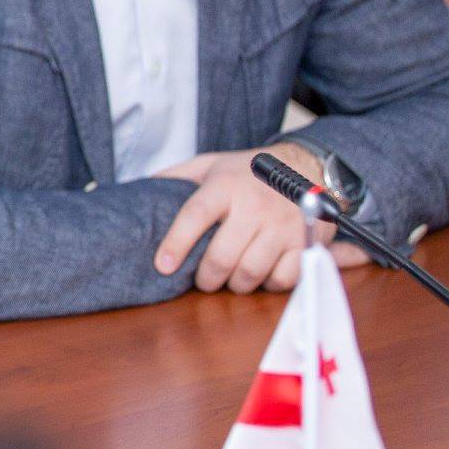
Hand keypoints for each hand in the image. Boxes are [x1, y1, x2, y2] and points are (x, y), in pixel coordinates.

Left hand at [153, 144, 328, 292]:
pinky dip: (269, 284)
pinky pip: (283, 279)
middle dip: (206, 278)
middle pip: (222, 257)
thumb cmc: (248, 171)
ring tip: (231, 277)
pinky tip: (262, 274)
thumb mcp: (211, 164)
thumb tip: (141, 192)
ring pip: (250, 273)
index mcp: (226, 185)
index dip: (176, 243)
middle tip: (203, 279)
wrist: (306, 164)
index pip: (195, 215)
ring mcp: (283, 225)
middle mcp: (255, 205)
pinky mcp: (306, 242)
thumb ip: (178, 177)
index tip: (162, 266)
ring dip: (235, 284)